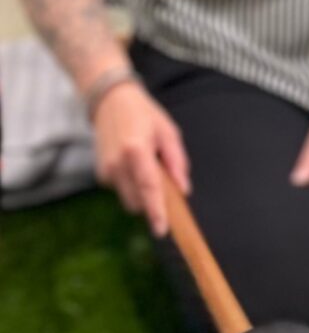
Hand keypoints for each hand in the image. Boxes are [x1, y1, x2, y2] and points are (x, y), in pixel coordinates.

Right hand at [92, 80, 190, 236]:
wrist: (111, 102)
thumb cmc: (144, 115)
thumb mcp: (168, 132)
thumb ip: (177, 162)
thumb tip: (183, 190)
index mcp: (136, 150)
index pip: (148, 187)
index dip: (156, 211)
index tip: (162, 230)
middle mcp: (117, 164)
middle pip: (137, 202)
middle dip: (152, 201)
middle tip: (163, 180)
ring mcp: (105, 171)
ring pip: (129, 199)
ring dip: (141, 193)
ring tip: (146, 167)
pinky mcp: (100, 175)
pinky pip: (121, 191)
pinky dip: (131, 185)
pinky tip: (133, 165)